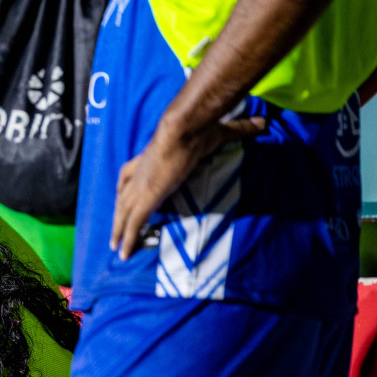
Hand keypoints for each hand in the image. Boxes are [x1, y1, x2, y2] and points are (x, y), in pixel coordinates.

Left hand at [110, 113, 266, 259]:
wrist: (185, 129)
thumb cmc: (198, 128)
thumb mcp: (220, 130)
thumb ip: (240, 129)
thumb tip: (262, 124)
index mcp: (150, 156)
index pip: (129, 173)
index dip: (124, 185)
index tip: (120, 193)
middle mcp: (139, 172)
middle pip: (121, 197)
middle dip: (118, 215)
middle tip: (115, 231)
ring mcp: (141, 186)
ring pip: (123, 213)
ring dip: (119, 231)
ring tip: (115, 248)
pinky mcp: (146, 198)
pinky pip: (133, 223)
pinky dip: (127, 239)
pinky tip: (123, 252)